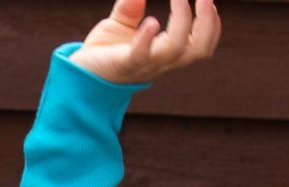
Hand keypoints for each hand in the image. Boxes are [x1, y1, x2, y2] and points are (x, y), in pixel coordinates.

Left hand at [69, 0, 220, 83]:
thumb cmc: (103, 53)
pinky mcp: (122, 65)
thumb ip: (132, 6)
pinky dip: (147, 38)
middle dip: (208, 23)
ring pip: (176, 51)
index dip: (212, 25)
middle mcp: (159, 62)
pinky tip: (151, 21)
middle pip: (198, 50)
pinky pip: (140, 55)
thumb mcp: (121, 24)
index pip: (201, 46)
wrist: (76, 77)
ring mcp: (142, 65)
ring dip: (183, 20)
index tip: (209, 1)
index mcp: (164, 53)